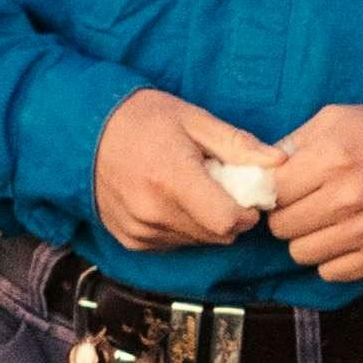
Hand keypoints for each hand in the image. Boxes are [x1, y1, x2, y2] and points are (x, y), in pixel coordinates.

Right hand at [89, 90, 271, 250]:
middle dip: (229, 216)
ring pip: (198, 242)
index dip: (246, 212)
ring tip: (190, 188)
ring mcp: (139, 230)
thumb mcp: (194, 119)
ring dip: (205, 223)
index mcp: (172, 179)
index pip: (228, 222)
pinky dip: (182, 228)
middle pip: (217, 236)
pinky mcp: (130, 240)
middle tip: (219, 186)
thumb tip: (280, 162)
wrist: (82, 130)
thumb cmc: (143, 118)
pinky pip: (174, 244)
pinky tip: (170, 200)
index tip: (245, 194)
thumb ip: (239, 145)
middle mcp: (153, 212)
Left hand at [241, 102, 362, 281]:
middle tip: (305, 204)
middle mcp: (349, 198)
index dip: (274, 190)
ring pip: (301, 254)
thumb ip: (290, 146)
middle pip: (282, 228)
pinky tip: (342, 237)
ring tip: (323, 221)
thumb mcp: (331, 120)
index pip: (273, 193)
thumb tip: (256, 176)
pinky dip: (331, 258)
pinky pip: (331, 272)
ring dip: (306, 239)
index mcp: (333, 159)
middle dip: (287, 216)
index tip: (287, 187)